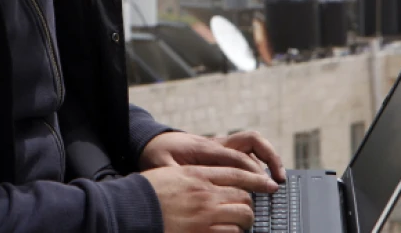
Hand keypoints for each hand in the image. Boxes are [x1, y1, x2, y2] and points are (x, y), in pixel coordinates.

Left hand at [140, 131, 285, 182]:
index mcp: (206, 148)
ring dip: (267, 157)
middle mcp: (217, 143)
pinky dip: (258, 161)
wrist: (152, 140)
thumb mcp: (164, 167)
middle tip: (279, 179)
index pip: (239, 157)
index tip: (268, 186)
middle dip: (270, 157)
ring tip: (277, 177)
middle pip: (252, 141)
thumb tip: (198, 187)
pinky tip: (260, 177)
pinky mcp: (221, 149)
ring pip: (252, 143)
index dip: (256, 172)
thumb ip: (182, 176)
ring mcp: (221, 144)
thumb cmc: (158, 155)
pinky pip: (245, 150)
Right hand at [142, 165, 276, 232]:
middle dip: (250, 203)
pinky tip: (230, 232)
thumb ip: (195, 175)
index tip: (268, 183)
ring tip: (242, 223)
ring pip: (242, 215)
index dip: (256, 179)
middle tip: (250, 208)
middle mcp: (205, 192)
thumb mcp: (173, 173)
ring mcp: (206, 214)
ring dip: (245, 220)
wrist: (132, 209)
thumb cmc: (148, 191)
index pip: (236, 173)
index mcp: (198, 174)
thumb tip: (213, 181)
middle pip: (243, 195)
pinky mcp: (203, 232)